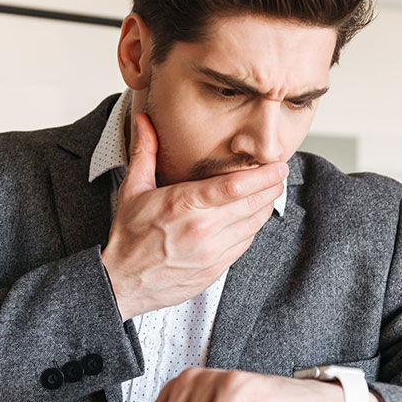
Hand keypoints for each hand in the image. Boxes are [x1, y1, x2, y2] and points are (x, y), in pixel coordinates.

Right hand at [101, 112, 287, 320]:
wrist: (123, 282)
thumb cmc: (128, 236)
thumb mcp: (133, 190)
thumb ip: (144, 152)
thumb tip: (144, 119)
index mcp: (184, 204)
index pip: (236, 186)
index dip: (263, 175)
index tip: (278, 165)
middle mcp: (202, 229)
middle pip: (254, 204)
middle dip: (272, 187)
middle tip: (278, 174)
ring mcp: (211, 252)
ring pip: (254, 224)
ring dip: (266, 206)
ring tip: (268, 192)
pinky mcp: (216, 269)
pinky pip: (245, 244)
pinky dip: (253, 228)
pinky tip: (250, 217)